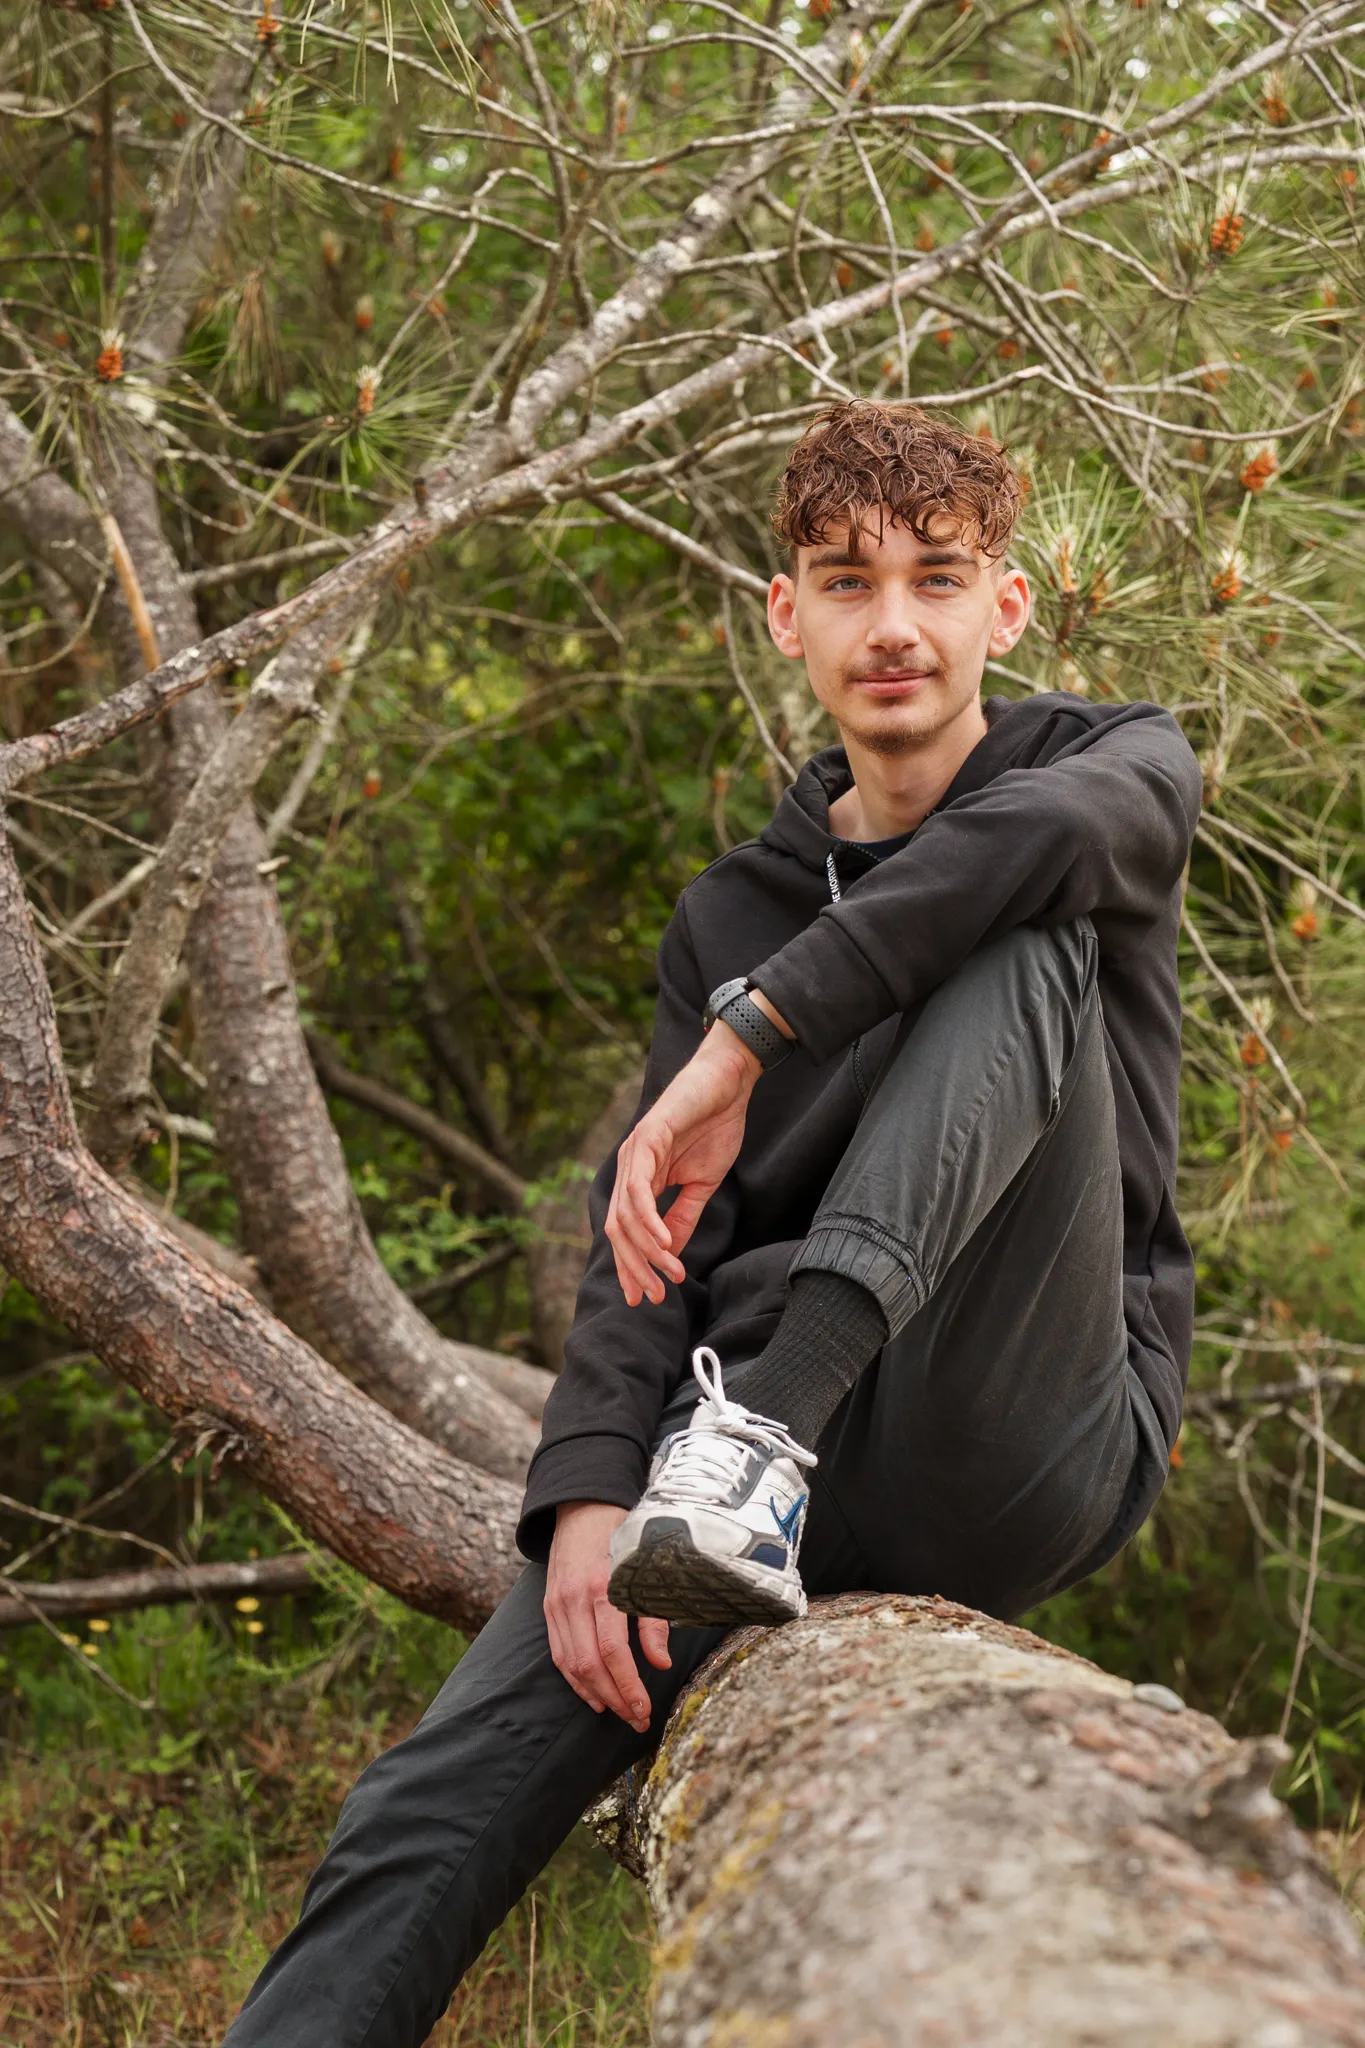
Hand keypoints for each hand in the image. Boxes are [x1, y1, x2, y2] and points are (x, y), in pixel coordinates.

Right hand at [545, 1501, 670, 1731]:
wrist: (582, 1507)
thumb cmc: (622, 1534)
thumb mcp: (645, 1566)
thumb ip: (652, 1616)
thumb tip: (661, 1663)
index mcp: (602, 1587)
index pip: (612, 1651)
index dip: (628, 1686)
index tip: (644, 1709)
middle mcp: (574, 1599)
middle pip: (589, 1664)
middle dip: (614, 1699)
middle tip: (637, 1719)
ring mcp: (557, 1604)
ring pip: (571, 1664)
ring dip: (596, 1695)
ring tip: (620, 1712)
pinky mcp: (548, 1608)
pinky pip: (559, 1653)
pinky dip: (575, 1679)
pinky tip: (594, 1694)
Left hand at [606, 1022, 760, 1305]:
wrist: (728, 1082)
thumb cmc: (714, 1127)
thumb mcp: (701, 1185)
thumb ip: (682, 1219)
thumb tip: (669, 1257)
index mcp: (639, 1180)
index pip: (625, 1232)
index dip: (631, 1266)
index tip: (643, 1297)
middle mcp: (628, 1169)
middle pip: (618, 1230)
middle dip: (634, 1267)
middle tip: (653, 1296)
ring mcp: (633, 1154)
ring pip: (626, 1215)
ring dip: (646, 1251)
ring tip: (668, 1274)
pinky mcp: (646, 1140)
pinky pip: (641, 1189)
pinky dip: (649, 1220)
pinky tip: (664, 1243)